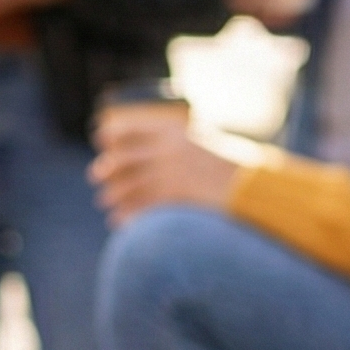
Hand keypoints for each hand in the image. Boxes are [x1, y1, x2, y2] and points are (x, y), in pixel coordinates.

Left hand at [89, 103, 238, 225]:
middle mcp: (166, 150)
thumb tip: (160, 161)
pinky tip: (119, 221)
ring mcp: (168, 174)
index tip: (102, 139)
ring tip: (106, 201)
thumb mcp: (207, 148)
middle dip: (107, 168)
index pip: (131, 128)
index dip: (112, 134)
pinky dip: (126, 215)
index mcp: (174, 132)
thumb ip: (182, 149)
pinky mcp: (171, 198)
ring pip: (127, 185)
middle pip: (124, 158)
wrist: (253, 188)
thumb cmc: (234, 170)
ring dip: (113, 194)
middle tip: (96, 176)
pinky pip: (139, 207)